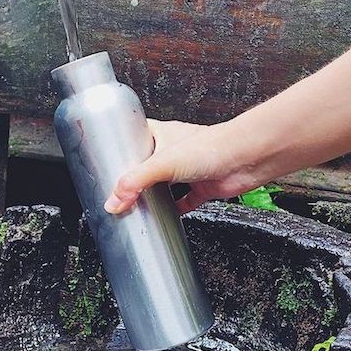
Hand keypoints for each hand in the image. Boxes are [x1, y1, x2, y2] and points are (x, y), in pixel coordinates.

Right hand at [103, 119, 257, 214]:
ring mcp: (189, 171)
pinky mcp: (202, 187)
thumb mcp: (161, 163)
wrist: (245, 159)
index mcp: (162, 135)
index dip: (122, 148)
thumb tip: (113, 201)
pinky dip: (176, 209)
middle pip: (148, 166)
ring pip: (165, 185)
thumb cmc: (211, 146)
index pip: (135, 139)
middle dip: (135, 179)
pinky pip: (185, 201)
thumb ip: (135, 183)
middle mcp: (175, 151)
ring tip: (136, 206)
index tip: (106, 161)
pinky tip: (167, 216)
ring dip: (154, 195)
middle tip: (118, 191)